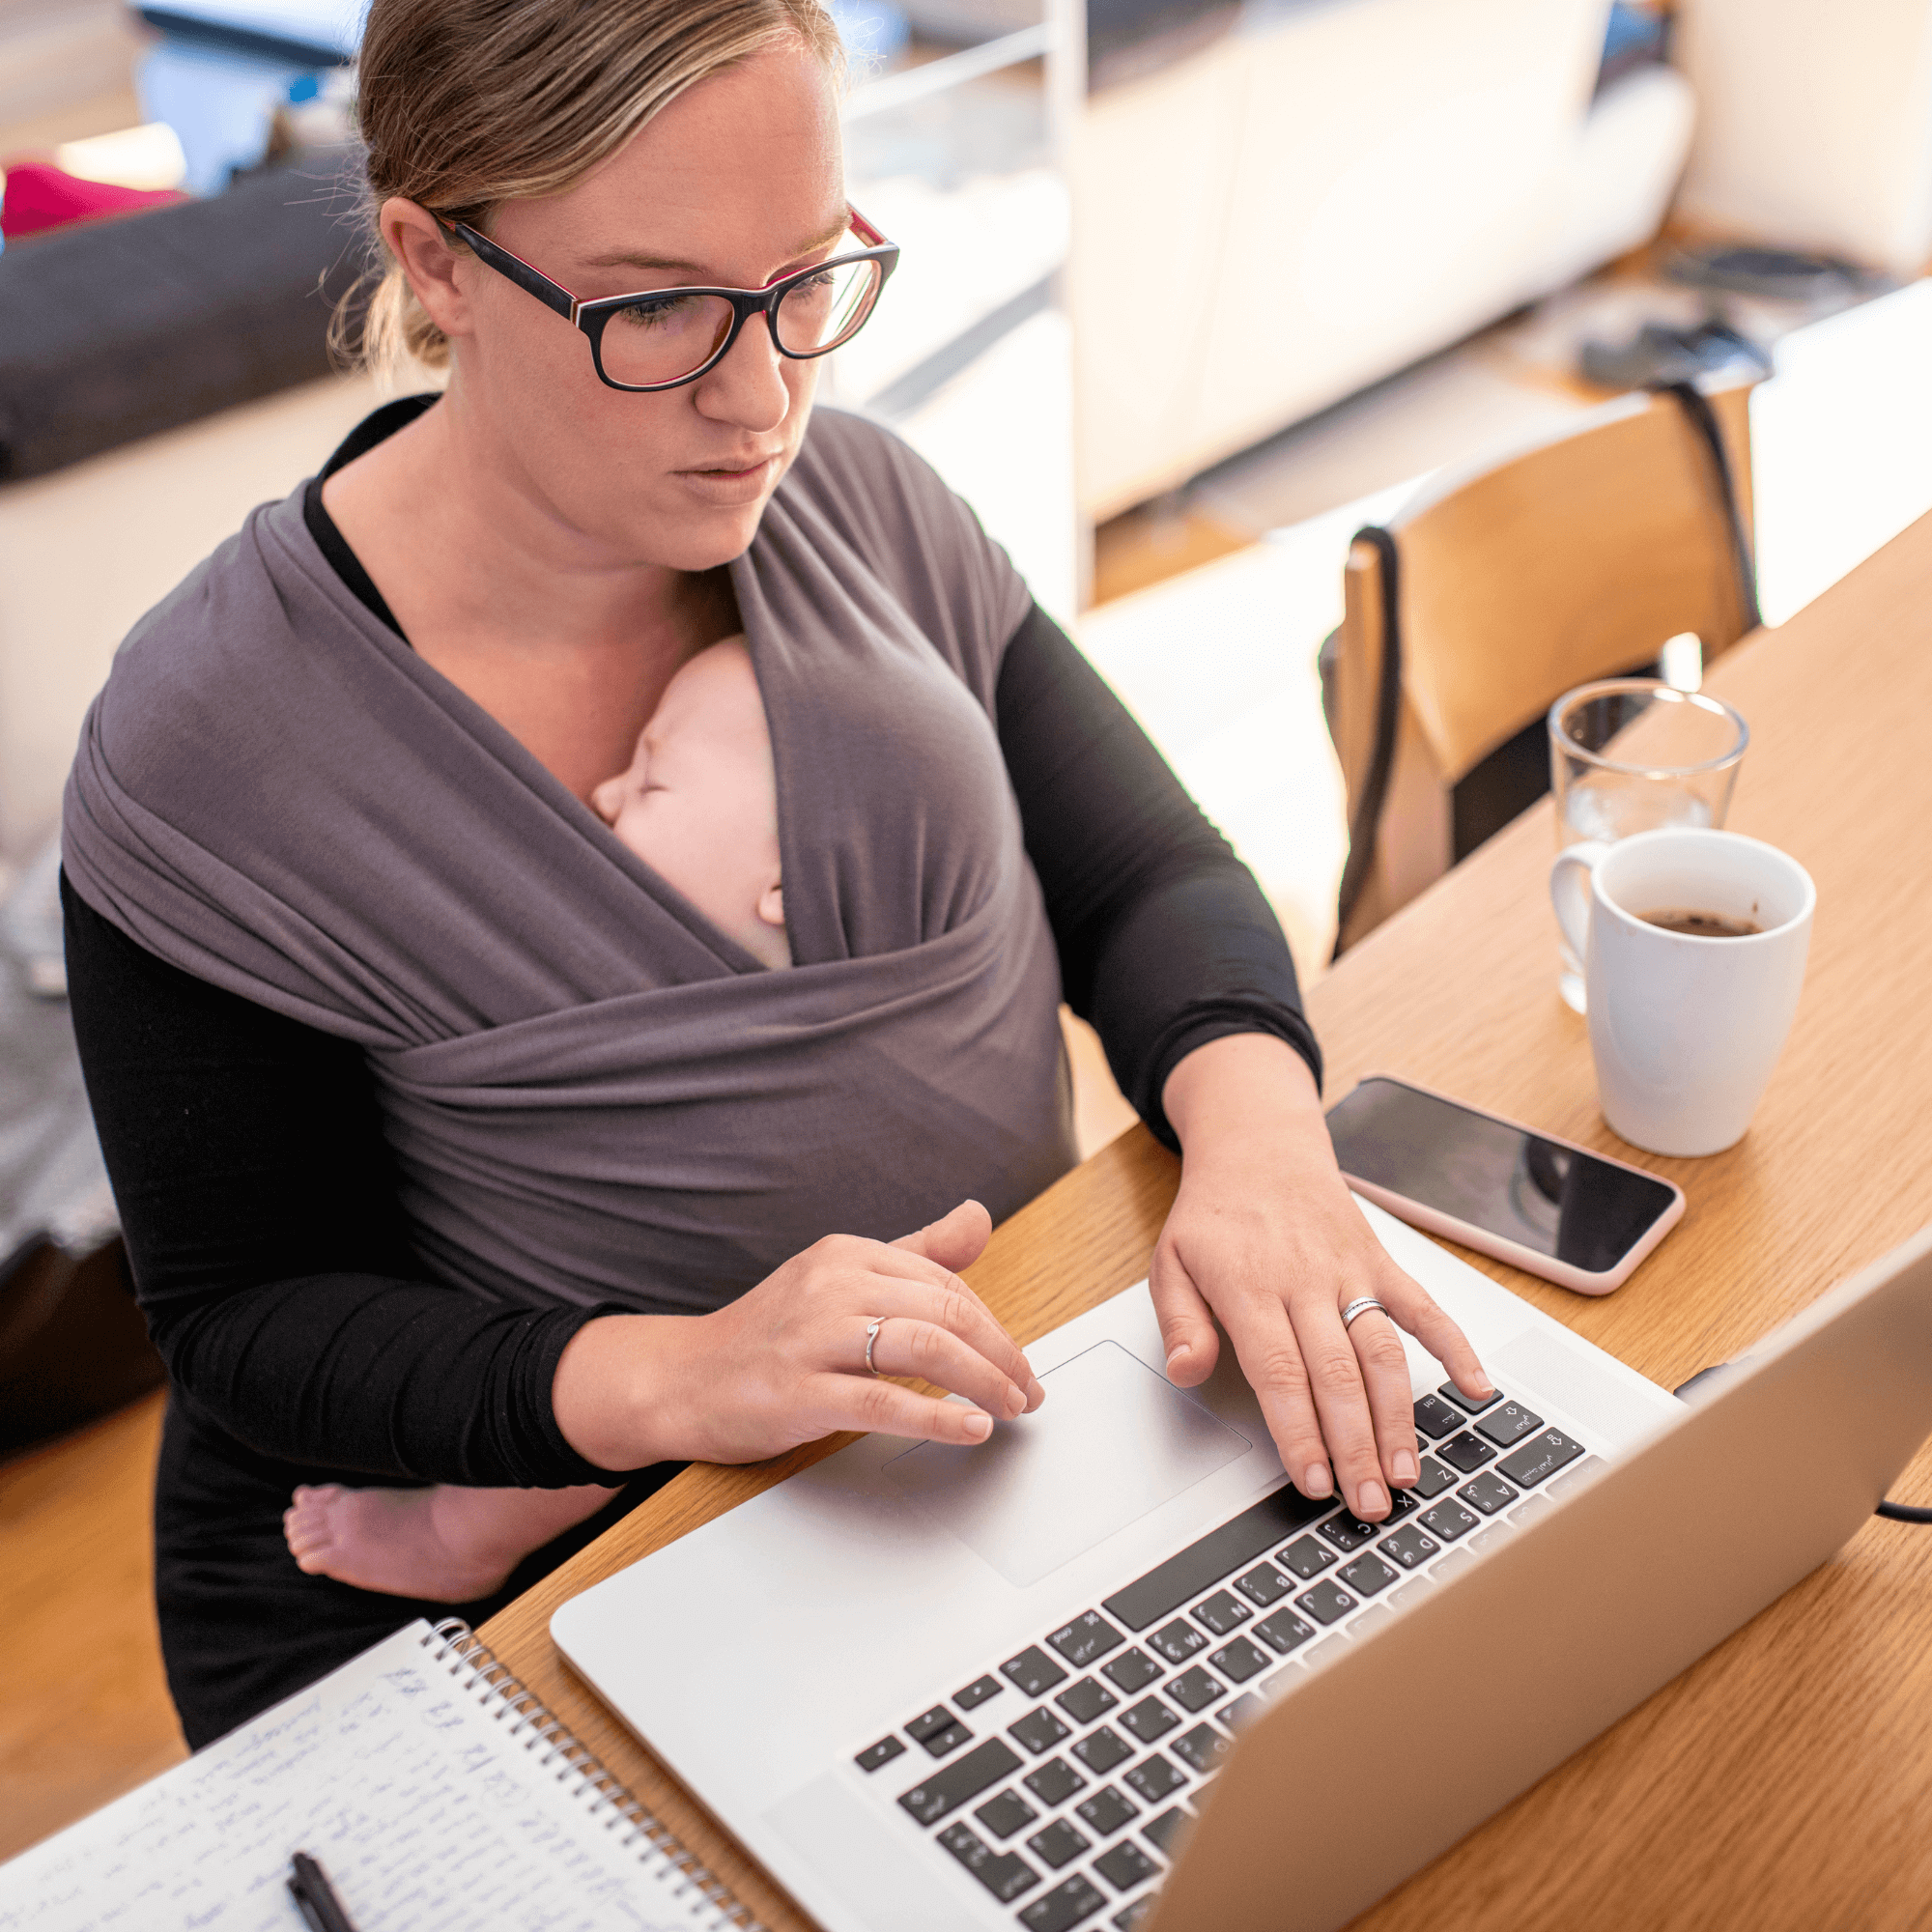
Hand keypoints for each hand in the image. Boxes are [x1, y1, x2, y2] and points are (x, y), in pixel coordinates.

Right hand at [552, 1199, 1045, 1468]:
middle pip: (943, 1311)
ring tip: (1010, 1408)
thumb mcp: (840, 1280)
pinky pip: (882, 1402)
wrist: (679, 1380)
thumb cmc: (767, 1335)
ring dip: (984, 1381)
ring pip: (923, 1348)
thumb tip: (978, 1216)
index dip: (993, 1325)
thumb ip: (915, 1253)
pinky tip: (969, 1429)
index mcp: (845, 1254)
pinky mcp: (797, 1393)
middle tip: (1027, 1390)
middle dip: (1001, 1354)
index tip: (1018, 1360)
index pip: (944, 1282)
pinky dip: (937, 1416)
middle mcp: (830, 1285)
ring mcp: (811, 1338)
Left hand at [1156, 1036, 1492, 1521]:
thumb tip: (1185, 1371)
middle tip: (1368, 1503)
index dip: (1300, 1431)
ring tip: (1406, 1472)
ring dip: (1398, 1417)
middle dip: (1355, 1445)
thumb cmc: (1214, 1215)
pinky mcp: (1379, 1261)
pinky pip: (1424, 1306)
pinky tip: (1477, 1389)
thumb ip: (1180, 1321)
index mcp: (1249, 1286)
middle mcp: (1305, 1281)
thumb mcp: (1170, 1262)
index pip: (1280, 1372)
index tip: (1313, 1482)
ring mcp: (1349, 1270)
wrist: (1258, 1146)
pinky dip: (1456, 1345)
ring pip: (1383, 1352)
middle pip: (1338, 1374)